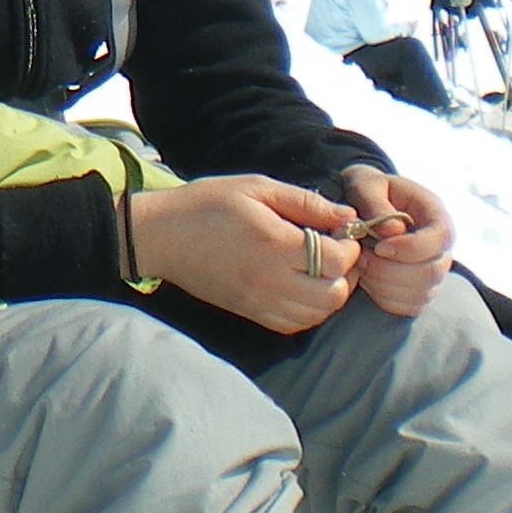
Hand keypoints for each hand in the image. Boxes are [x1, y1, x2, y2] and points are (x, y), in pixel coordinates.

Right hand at [126, 172, 356, 333]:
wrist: (161, 236)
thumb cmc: (206, 205)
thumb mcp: (256, 188)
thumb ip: (305, 202)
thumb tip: (346, 215)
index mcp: (275, 244)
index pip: (337, 259)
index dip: (349, 245)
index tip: (341, 231)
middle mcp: (271, 280)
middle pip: (334, 294)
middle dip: (346, 273)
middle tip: (337, 252)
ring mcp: (260, 301)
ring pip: (318, 314)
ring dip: (330, 293)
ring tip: (321, 269)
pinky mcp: (250, 313)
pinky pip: (294, 324)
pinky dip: (308, 310)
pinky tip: (301, 286)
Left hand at [341, 168, 454, 319]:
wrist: (361, 205)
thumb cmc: (365, 191)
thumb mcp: (365, 185)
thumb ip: (375, 203)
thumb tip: (393, 231)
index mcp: (435, 213)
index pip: (441, 237)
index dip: (412, 248)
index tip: (379, 247)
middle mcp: (441, 246)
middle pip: (432, 271)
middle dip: (390, 270)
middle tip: (360, 257)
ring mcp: (433, 270)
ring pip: (420, 293)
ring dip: (383, 284)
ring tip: (361, 264)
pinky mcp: (420, 290)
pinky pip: (409, 306)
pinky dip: (384, 297)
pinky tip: (367, 278)